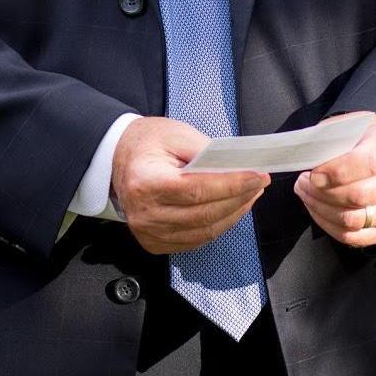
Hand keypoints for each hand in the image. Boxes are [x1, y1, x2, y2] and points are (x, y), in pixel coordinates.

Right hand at [110, 118, 268, 255]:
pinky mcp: (155, 242)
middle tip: (259, 183)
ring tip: (249, 195)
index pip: (196, 189)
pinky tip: (230, 209)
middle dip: (239, 198)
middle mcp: (145, 213)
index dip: (231, 185)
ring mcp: (149, 232)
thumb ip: (206, 151)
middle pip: (204, 213)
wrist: (117, 158)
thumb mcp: (175, 133)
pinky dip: (218, 226)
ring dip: (233, 214)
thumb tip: (238, 167)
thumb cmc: (146, 143)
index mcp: (146, 182)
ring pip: (204, 231)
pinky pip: (196, 240)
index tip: (256, 176)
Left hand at [295, 113, 375, 248]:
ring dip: (322, 209)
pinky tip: (317, 210)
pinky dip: (329, 226)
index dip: (338, 172)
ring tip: (306, 194)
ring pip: (354, 220)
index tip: (314, 174)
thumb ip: (330, 138)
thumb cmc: (363, 138)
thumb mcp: (349, 125)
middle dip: (323, 192)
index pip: (369, 164)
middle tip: (302, 183)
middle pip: (360, 196)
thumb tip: (306, 156)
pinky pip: (355, 238)